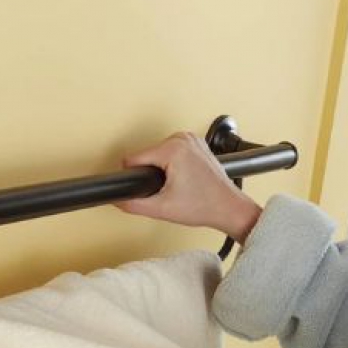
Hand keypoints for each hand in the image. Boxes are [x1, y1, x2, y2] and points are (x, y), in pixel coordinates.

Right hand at [115, 133, 262, 243]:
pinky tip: (184, 178)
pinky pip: (172, 151)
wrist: (228, 208)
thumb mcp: (162, 209)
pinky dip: (173, 164)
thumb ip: (134, 204)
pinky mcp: (197, 143)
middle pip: (147, 155)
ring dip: (162, 169)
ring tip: (177, 185)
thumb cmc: (205, 206)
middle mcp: (182, 138)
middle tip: (168, 190)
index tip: (144, 187)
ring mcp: (191, 139)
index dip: (133, 176)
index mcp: (173, 149)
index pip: (135, 158)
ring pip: (159, 154)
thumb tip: (118, 199)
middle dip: (151, 174)